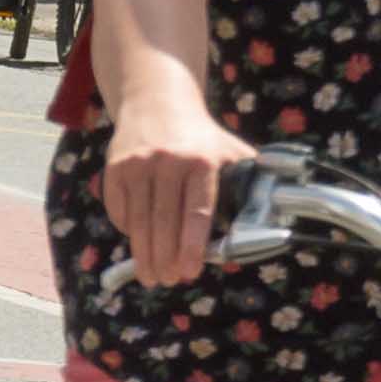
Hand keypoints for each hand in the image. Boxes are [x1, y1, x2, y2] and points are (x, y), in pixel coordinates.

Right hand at [97, 93, 261, 288]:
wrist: (158, 100)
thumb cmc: (201, 137)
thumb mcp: (231, 152)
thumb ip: (247, 183)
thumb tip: (265, 225)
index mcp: (202, 161)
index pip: (198, 212)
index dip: (193, 246)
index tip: (191, 271)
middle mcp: (167, 161)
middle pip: (165, 223)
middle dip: (166, 259)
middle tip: (170, 281)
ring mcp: (137, 164)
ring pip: (139, 222)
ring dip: (144, 255)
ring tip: (151, 277)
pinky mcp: (115, 168)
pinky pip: (119, 211)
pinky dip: (128, 233)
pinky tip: (139, 246)